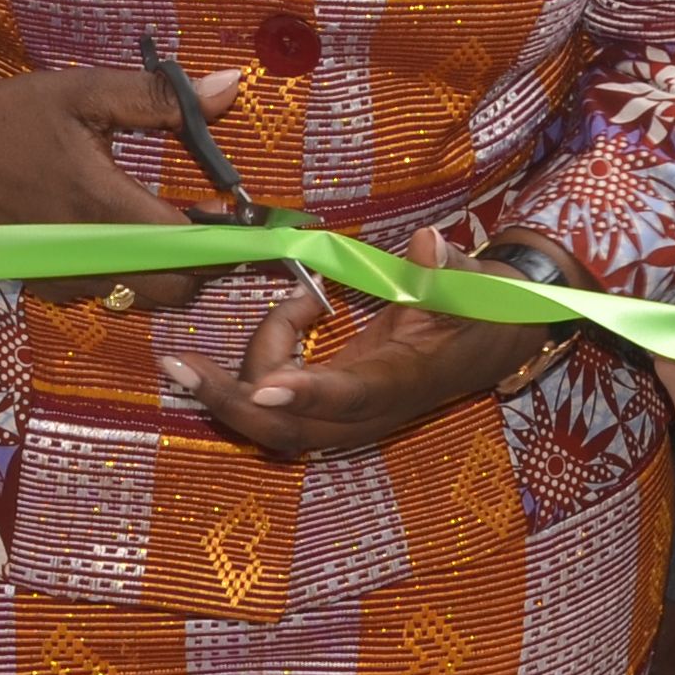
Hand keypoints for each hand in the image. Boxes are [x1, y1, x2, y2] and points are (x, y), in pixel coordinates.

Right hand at [0, 57, 250, 309]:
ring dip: (173, 271)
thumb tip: (232, 85)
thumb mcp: (88, 93)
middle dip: (206, 263)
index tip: (250, 220)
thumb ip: (161, 97)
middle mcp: (84, 252)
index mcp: (99, 203)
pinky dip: (136, 275)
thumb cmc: (19, 114)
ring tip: (182, 226)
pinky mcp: (49, 284)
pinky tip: (134, 236)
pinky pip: (112, 294)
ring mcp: (64, 275)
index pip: (185, 246)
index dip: (226, 239)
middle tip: (218, 224)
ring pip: (144, 296)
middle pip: (173, 288)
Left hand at [172, 230, 544, 463]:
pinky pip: (279, 395)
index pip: (349, 397)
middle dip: (229, 401)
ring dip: (256, 360)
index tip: (264, 391)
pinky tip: (297, 310)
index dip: (307, 395)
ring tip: (301, 297)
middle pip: (287, 429)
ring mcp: (345, 412)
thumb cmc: (487, 310)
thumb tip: (429, 245)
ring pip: (274, 412)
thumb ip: (450, 271)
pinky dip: (266, 358)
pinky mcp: (332, 400)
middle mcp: (367, 411)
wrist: (497, 338)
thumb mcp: (478, 286)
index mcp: (403, 384)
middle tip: (177, 365)